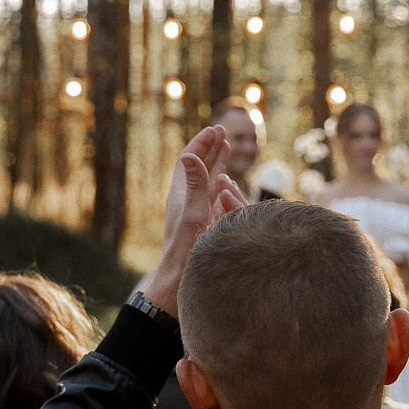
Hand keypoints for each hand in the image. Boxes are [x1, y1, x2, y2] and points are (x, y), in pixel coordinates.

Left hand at [142, 125, 247, 315]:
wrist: (181, 278)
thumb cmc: (187, 248)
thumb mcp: (193, 213)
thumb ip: (195, 184)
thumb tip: (192, 155)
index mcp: (180, 194)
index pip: (189, 160)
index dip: (202, 143)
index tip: (215, 129)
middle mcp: (186, 200)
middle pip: (198, 167)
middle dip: (210, 149)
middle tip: (221, 133)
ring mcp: (195, 211)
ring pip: (206, 180)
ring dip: (216, 163)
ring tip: (225, 149)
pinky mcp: (203, 222)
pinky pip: (212, 196)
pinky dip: (221, 183)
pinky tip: (228, 182)